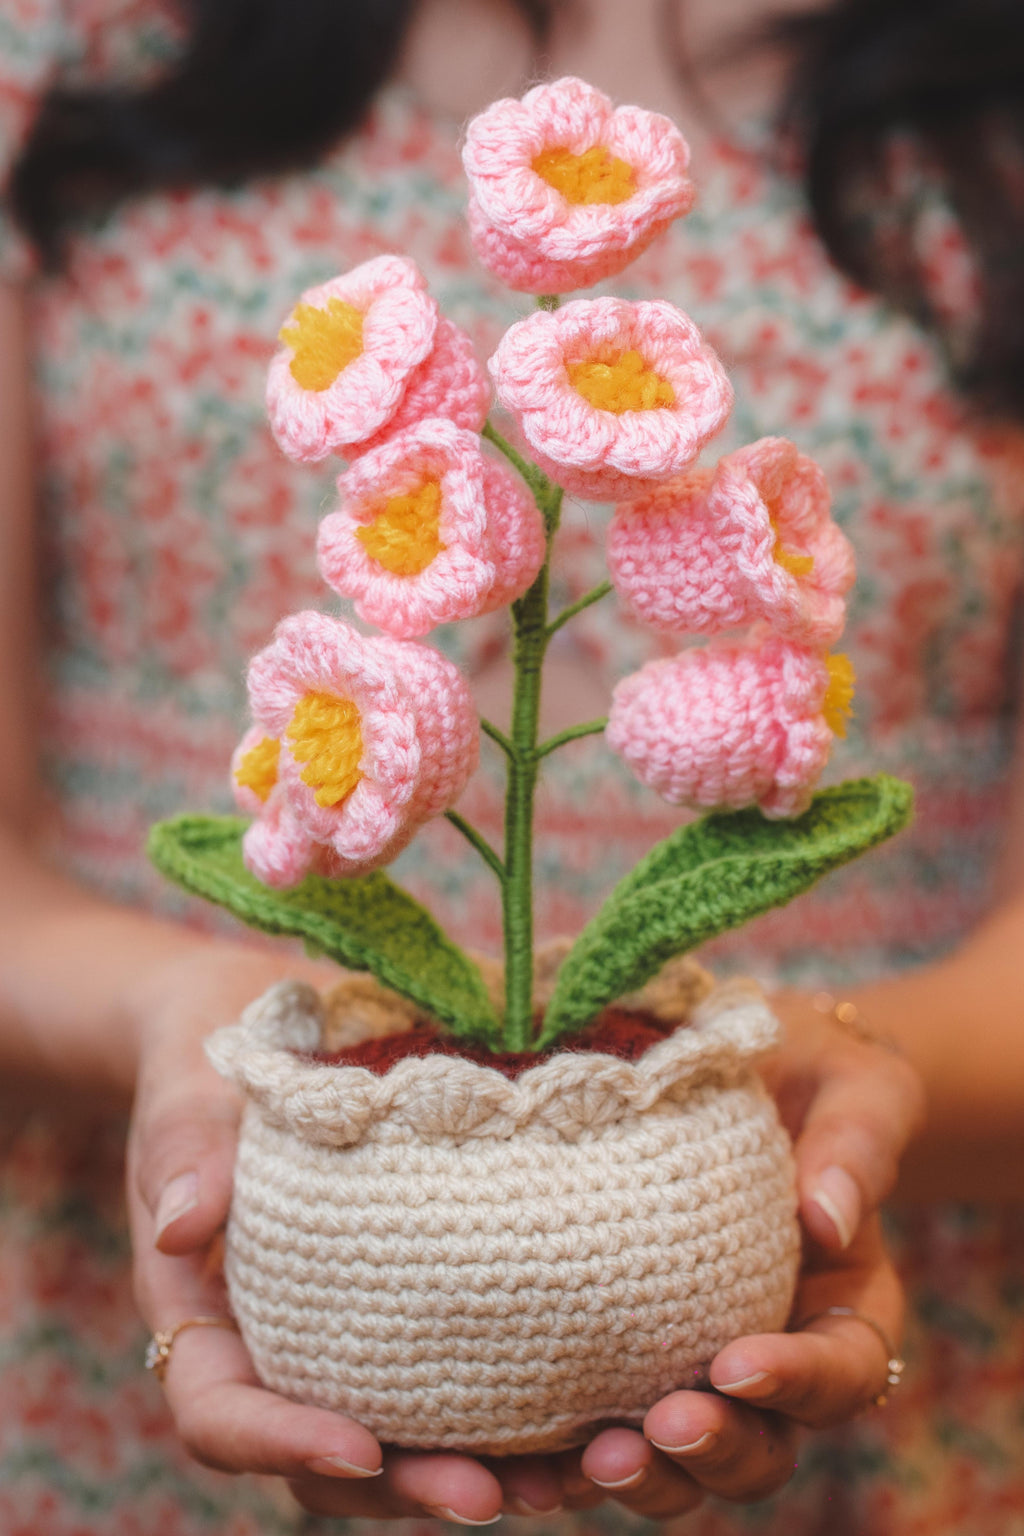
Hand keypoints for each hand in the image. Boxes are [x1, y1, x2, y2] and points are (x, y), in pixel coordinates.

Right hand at [126, 942, 515, 1522]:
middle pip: (320, 1458)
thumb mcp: (190, 1093)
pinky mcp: (408, 1303)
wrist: (254, 1023)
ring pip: (394, 1437)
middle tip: (491, 1497)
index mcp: (204, 1313)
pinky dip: (508, 1410)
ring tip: (561, 1482)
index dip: (282, 1446)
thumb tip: (178, 1229)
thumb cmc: (212, 1057)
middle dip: (403, 1486)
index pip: (222, 1414)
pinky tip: (585, 1413)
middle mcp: (274, 1344)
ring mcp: (344, 1331)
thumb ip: (185, 1151)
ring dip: (469, 1470)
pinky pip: (450, 1374)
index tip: (360, 1448)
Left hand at [574, 993, 923, 1516]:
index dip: (799, 1383)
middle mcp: (778, 1356)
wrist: (745, 1070)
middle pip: (765, 1446)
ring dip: (642, 1474)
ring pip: (683, 1460)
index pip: (845, 1372)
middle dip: (714, 1450)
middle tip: (659, 1428)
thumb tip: (828, 1218)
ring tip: (587, 1461)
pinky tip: (518, 1462)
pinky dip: (565, 1457)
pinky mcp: (623, 1354)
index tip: (736, 1361)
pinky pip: (601, 1423)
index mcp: (848, 1306)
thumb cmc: (814, 1071)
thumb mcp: (856, 1087)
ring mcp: (696, 1363)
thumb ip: (857, 1144)